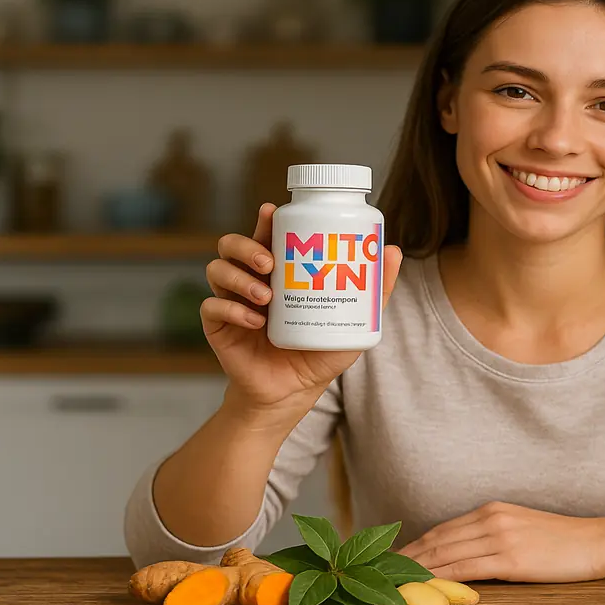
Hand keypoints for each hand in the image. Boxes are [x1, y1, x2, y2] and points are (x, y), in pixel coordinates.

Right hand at [201, 203, 402, 424]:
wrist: (295, 392)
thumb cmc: (321, 352)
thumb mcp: (354, 320)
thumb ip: (374, 289)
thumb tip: (393, 251)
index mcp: (278, 272)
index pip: (265, 235)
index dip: (265, 220)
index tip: (272, 212)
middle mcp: (251, 280)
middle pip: (233, 245)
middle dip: (247, 246)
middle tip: (270, 262)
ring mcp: (232, 301)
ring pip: (216, 269)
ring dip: (239, 278)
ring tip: (266, 295)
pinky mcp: (218, 327)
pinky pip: (211, 308)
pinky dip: (231, 310)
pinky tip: (256, 322)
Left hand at [399, 501, 604, 582]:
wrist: (598, 542)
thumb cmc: (564, 540)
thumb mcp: (522, 528)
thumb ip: (493, 535)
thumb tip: (465, 552)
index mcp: (493, 510)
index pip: (443, 529)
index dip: (415, 545)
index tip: (393, 559)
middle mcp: (492, 519)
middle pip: (437, 540)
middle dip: (407, 558)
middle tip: (382, 573)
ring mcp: (501, 538)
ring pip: (446, 554)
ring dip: (417, 569)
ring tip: (395, 582)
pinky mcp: (512, 560)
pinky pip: (467, 569)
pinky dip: (442, 578)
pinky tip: (427, 586)